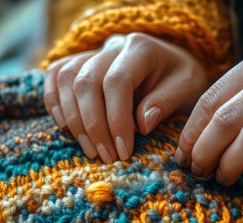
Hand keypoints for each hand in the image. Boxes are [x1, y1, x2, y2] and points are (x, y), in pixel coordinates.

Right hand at [44, 33, 207, 162]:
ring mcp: (93, 52)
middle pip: (85, 81)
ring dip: (73, 120)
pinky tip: (67, 128)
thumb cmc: (182, 80)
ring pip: (66, 79)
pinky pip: (55, 75)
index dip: (116, 119)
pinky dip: (55, 102)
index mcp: (140, 47)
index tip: (124, 151)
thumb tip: (141, 124)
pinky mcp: (80, 63)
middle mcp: (112, 45)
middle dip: (93, 125)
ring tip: (91, 151)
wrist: (173, 65)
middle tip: (107, 157)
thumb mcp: (187, 89)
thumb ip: (165, 103)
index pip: (117, 82)